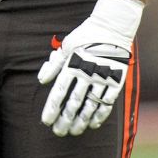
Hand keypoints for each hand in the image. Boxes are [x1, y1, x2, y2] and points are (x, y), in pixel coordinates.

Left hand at [39, 0, 143, 135]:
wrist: (112, 26)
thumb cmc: (85, 35)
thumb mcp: (66, 45)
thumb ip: (54, 64)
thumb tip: (41, 80)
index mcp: (72, 64)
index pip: (59, 92)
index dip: (52, 108)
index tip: (46, 121)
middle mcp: (87, 74)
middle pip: (73, 103)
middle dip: (65, 120)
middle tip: (58, 131)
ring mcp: (103, 78)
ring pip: (90, 106)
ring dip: (81, 121)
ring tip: (73, 131)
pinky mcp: (117, 81)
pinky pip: (107, 103)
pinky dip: (100, 115)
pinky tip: (92, 124)